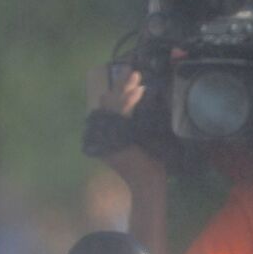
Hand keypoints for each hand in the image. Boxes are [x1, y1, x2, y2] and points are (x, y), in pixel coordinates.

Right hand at [84, 64, 164, 187]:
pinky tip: (139, 90)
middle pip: (108, 102)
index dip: (117, 89)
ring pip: (113, 105)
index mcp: (107, 132)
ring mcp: (107, 135)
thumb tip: (144, 106)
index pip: (109, 105)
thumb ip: (138, 125)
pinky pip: (122, 114)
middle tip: (132, 70)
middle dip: (119, 84)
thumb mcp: (143, 140)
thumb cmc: (150, 165)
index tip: (128, 76)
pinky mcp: (116, 138)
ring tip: (136, 75)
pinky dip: (130, 100)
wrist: (148, 183)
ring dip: (125, 88)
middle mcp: (102, 133)